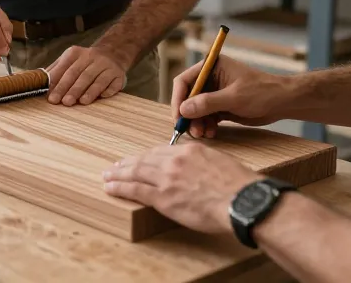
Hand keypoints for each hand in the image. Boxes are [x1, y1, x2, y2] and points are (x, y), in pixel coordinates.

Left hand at [46, 46, 127, 105]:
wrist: (113, 52)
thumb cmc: (85, 61)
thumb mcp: (70, 59)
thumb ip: (55, 69)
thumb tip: (40, 81)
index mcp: (76, 54)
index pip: (66, 68)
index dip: (58, 82)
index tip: (50, 96)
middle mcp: (92, 58)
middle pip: (80, 75)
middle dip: (71, 89)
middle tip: (63, 102)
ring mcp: (107, 66)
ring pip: (97, 79)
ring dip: (89, 91)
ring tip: (81, 102)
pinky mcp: (119, 74)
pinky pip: (113, 83)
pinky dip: (108, 90)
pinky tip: (103, 96)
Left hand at [102, 143, 261, 233]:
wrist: (242, 200)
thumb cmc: (239, 186)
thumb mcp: (221, 164)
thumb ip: (204, 164)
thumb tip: (199, 171)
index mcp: (190, 151)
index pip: (161, 151)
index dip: (147, 156)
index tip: (140, 159)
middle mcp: (175, 161)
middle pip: (145, 159)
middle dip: (128, 163)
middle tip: (116, 166)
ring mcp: (167, 178)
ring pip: (136, 172)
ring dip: (119, 174)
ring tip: (108, 176)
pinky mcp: (163, 197)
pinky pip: (135, 190)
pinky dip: (120, 188)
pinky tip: (110, 188)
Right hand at [172, 56, 288, 139]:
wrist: (283, 102)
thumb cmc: (262, 92)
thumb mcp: (234, 97)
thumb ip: (207, 103)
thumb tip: (184, 109)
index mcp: (211, 66)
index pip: (184, 81)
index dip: (179, 99)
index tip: (179, 116)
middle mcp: (210, 78)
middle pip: (188, 97)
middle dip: (188, 114)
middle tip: (191, 130)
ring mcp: (214, 92)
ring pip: (195, 109)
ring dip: (196, 122)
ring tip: (203, 133)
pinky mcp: (220, 105)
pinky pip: (205, 116)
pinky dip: (205, 125)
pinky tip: (211, 132)